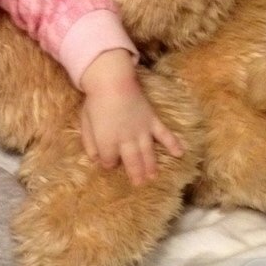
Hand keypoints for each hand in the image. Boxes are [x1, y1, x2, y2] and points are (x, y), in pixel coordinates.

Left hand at [80, 49, 183, 185]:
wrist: (112, 80)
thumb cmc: (95, 101)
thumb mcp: (85, 122)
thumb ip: (89, 142)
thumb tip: (94, 158)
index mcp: (108, 141)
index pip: (109, 160)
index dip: (109, 163)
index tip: (109, 163)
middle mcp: (126, 140)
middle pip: (132, 162)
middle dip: (134, 174)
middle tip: (139, 184)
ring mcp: (141, 131)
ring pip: (147, 153)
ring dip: (151, 166)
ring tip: (153, 177)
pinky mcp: (152, 120)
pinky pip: (165, 134)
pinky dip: (173, 143)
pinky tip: (180, 153)